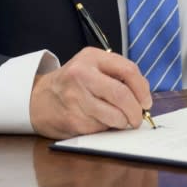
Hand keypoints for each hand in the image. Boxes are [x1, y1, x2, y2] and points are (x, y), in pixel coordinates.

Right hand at [29, 47, 151, 138]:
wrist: (39, 99)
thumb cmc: (73, 82)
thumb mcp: (92, 66)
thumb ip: (117, 74)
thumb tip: (143, 97)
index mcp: (91, 57)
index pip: (128, 70)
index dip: (142, 89)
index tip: (146, 102)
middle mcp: (82, 75)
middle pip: (122, 95)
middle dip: (136, 111)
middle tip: (138, 118)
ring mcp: (75, 98)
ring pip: (114, 115)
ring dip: (123, 122)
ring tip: (121, 120)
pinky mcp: (73, 120)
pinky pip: (101, 128)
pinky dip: (107, 128)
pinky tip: (100, 122)